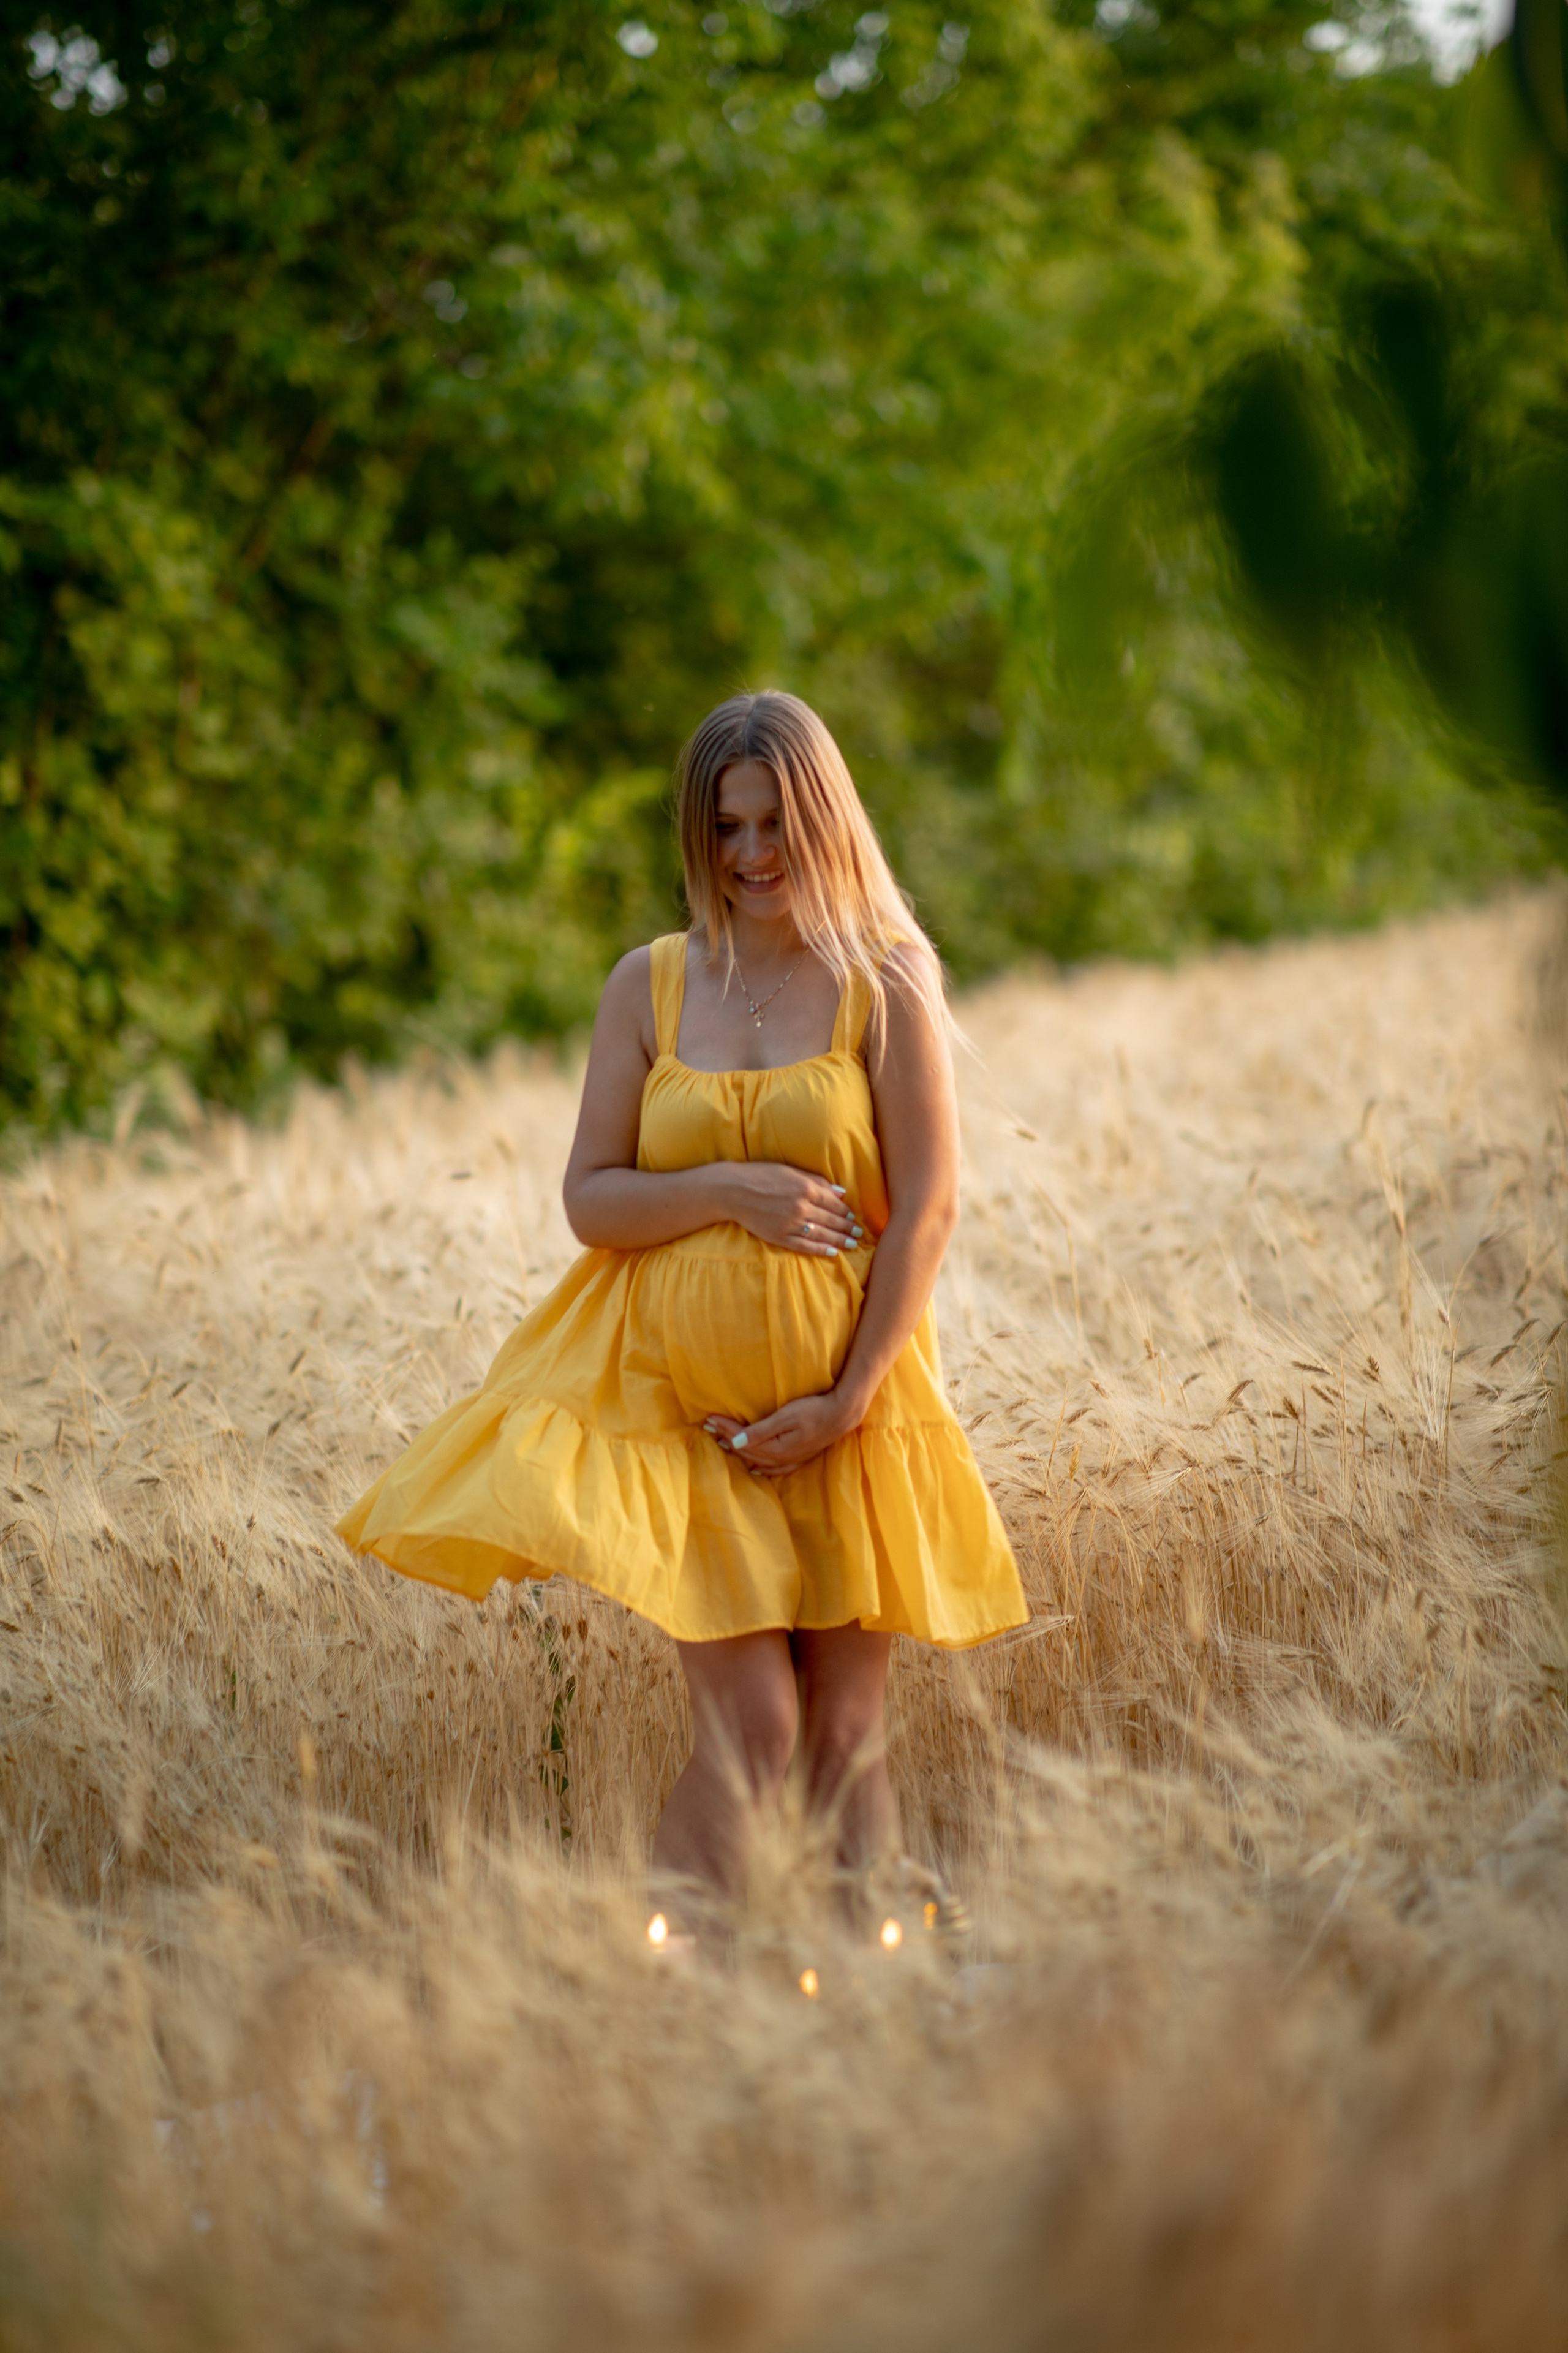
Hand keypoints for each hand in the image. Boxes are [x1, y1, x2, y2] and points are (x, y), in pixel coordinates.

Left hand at [702, 1391, 858, 1478]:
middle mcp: (780, 1458)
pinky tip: (754, 1468)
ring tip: (721, 1442)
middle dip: (726, 1438)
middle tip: (708, 1427)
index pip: (743, 1439)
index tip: (709, 1419)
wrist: (843, 1414)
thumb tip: (736, 1443)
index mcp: (775, 1448)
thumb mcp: (786, 1417)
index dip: (725, 1429)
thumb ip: (761, 1431)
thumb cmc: (814, 1410)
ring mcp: (791, 1459)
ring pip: (758, 1459)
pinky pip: (775, 1468)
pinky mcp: (799, 1457)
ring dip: (739, 1450)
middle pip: (747, 1450)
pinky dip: (762, 1468)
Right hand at [719, 1163, 863, 1257]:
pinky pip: (805, 1246)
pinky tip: (831, 1252)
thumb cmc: (761, 1175)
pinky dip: (820, 1250)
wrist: (733, 1190)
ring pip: (822, 1235)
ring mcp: (792, 1224)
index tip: (854, 1217)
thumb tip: (840, 1191)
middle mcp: (802, 1207)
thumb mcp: (791, 1171)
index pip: (834, 1204)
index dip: (846, 1212)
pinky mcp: (780, 1237)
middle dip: (848, 1228)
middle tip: (859, 1234)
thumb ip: (817, 1181)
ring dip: (840, 1240)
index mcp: (807, 1188)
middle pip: (832, 1220)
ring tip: (852, 1244)